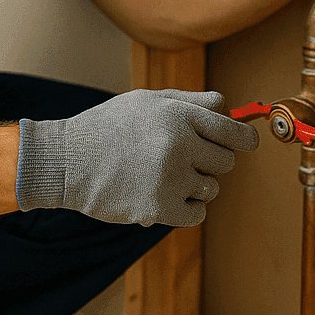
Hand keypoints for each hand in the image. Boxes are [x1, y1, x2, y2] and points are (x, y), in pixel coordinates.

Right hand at [16, 89, 259, 227]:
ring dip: (195, 185)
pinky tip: (165, 194)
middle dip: (210, 160)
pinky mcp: (161, 208)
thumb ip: (189, 101)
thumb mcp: (146, 101)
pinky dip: (187, 208)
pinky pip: (198, 213)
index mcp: (177, 115)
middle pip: (226, 162)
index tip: (245, 143)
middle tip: (183, 158)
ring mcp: (171, 178)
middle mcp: (179, 145)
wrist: (68, 161)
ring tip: (164, 175)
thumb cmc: (107, 128)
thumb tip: (227, 107)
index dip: (244, 139)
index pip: (233, 131)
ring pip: (212, 188)